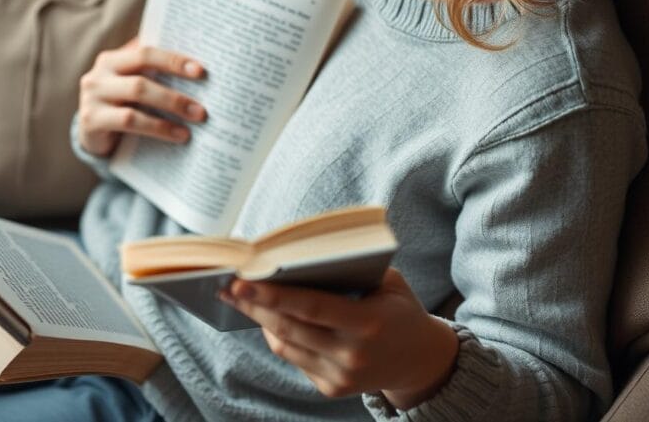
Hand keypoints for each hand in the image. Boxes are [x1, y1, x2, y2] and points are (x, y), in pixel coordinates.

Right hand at [78, 37, 206, 156]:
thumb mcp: (135, 89)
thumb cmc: (122, 107)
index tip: (201, 71)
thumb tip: (200, 73)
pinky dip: (158, 128)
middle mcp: (98, 74)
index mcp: (112, 59)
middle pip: (142, 77)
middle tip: (202, 108)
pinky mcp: (90, 120)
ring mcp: (91, 97)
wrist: (93, 137)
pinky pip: (130, 121)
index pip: (146, 53)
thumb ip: (155, 76)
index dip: (174, 60)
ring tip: (196, 120)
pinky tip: (178, 135)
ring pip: (137, 95)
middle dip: (175, 92)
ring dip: (171, 107)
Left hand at [220, 268, 458, 409]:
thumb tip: (293, 259)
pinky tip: (269, 317)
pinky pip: (293, 358)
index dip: (272, 294)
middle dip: (254, 304)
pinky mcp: (332, 389)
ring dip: (261, 319)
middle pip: (288, 327)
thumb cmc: (398, 309)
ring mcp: (341, 376)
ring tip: (242, 297)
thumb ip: (349, 271)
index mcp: (368, 323)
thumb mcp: (387, 282)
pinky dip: (278, 336)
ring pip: (284, 344)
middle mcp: (352, 355)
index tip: (241, 280)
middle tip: (227, 284)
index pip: (309, 307)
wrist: (421, 360)